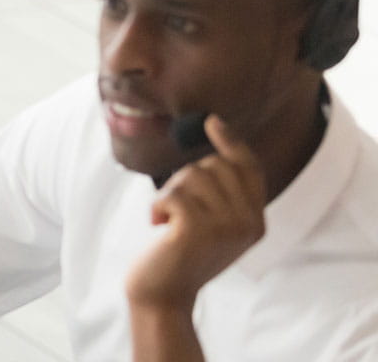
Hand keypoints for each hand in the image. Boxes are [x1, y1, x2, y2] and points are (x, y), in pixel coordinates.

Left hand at [126, 115, 267, 313]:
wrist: (165, 293)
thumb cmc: (183, 254)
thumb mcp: (214, 225)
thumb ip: (223, 195)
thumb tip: (217, 148)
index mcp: (256, 221)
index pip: (249, 169)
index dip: (231, 142)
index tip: (212, 121)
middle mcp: (248, 222)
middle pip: (214, 166)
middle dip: (186, 179)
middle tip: (176, 208)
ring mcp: (226, 226)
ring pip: (192, 176)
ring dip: (170, 193)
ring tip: (169, 220)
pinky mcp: (198, 229)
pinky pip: (172, 194)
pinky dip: (158, 206)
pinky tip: (159, 226)